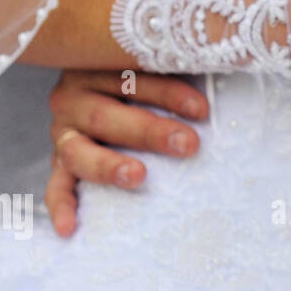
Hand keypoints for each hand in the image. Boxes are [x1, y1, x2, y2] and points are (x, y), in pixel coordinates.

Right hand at [46, 70, 209, 235]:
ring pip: (79, 150)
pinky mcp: (60, 159)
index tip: (202, 110)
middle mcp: (74, 97)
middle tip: (187, 145)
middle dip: (150, 132)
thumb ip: (183, 63)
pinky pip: (56, 184)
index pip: (132, 79)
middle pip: (108, 116)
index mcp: (98, 67)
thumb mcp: (160, 61)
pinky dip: (60, 205)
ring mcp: (63, 130)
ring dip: (109, 166)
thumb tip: (234, 63)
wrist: (96, 73)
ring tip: (138, 177)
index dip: (168, 94)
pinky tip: (68, 228)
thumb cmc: (148, 70)